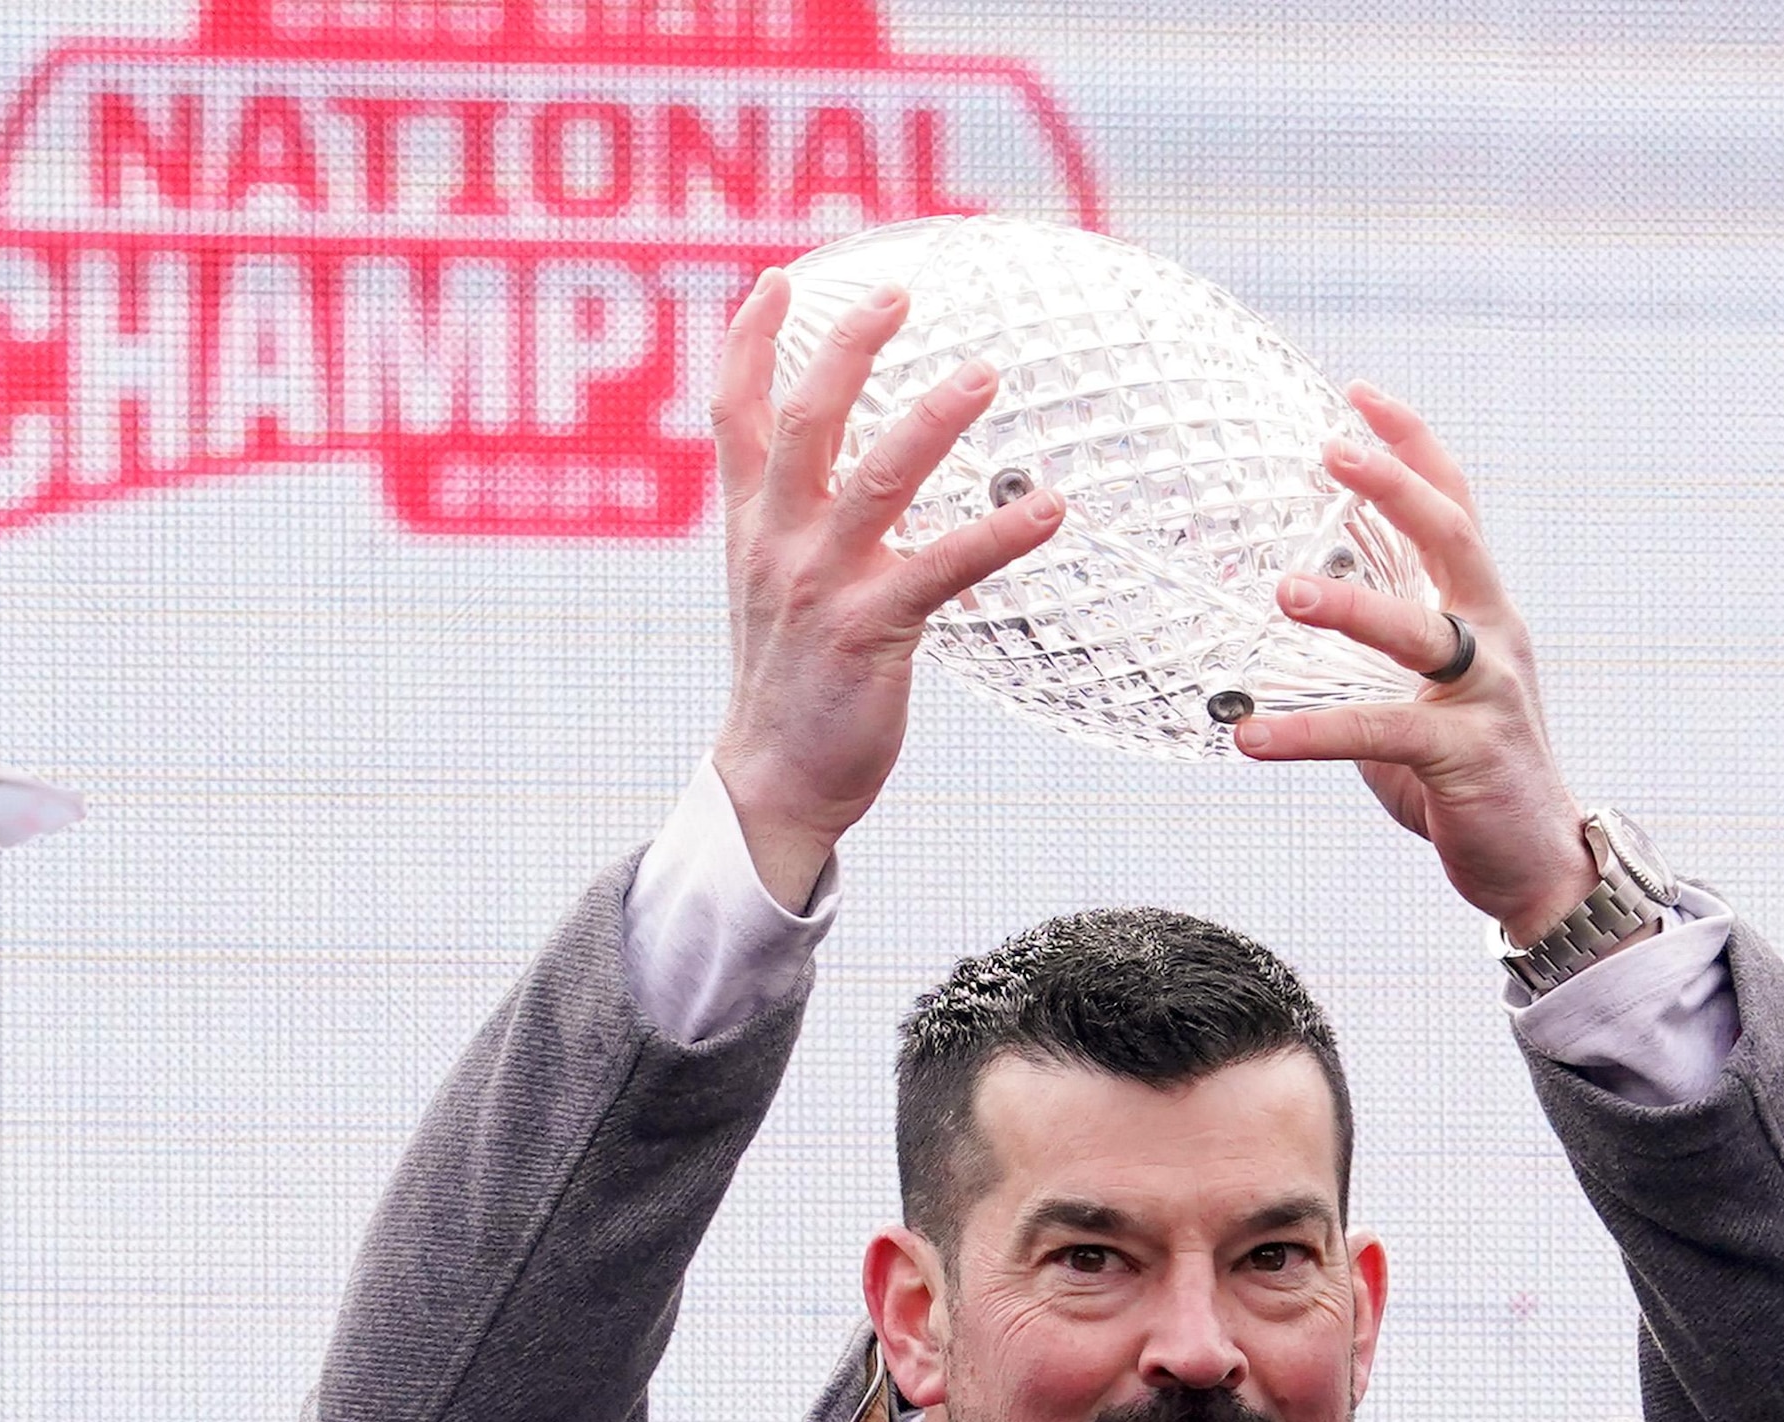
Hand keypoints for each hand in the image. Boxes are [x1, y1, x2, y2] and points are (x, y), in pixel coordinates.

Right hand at [706, 268, 1064, 908]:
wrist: (774, 781)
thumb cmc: (790, 680)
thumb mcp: (771, 584)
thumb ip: (791, 518)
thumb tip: (838, 462)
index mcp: (750, 525)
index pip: (733, 415)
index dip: (749, 341)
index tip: (780, 279)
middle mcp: (779, 542)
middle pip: (805, 423)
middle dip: (846, 350)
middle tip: (899, 296)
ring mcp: (822, 585)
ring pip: (875, 480)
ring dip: (930, 421)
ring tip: (984, 373)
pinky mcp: (871, 632)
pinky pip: (944, 568)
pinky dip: (1000, 533)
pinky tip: (1050, 507)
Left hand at [1228, 386, 1601, 944]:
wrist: (1539, 867)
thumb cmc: (1467, 779)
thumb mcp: (1412, 702)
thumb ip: (1359, 663)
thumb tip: (1274, 632)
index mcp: (1481, 611)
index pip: (1455, 504)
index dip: (1412, 445)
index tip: (1358, 394)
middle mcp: (1492, 636)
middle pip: (1451, 535)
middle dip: (1393, 484)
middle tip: (1328, 448)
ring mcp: (1486, 694)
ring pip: (1417, 633)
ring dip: (1348, 607)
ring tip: (1281, 592)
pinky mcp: (1465, 755)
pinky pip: (1380, 733)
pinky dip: (1310, 736)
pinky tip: (1251, 740)